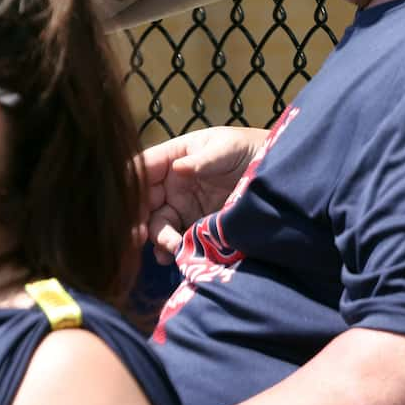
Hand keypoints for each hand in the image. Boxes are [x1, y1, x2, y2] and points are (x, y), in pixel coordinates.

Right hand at [141, 126, 267, 262]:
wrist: (277, 173)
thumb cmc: (247, 150)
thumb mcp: (225, 148)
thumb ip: (202, 160)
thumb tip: (177, 168)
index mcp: (173, 158)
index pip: (143, 169)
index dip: (131, 184)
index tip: (127, 201)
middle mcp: (171, 184)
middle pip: (144, 201)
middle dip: (138, 218)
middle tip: (138, 235)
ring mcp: (182, 207)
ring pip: (158, 224)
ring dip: (158, 237)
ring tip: (170, 247)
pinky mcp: (196, 226)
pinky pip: (176, 239)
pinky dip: (171, 249)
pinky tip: (172, 256)